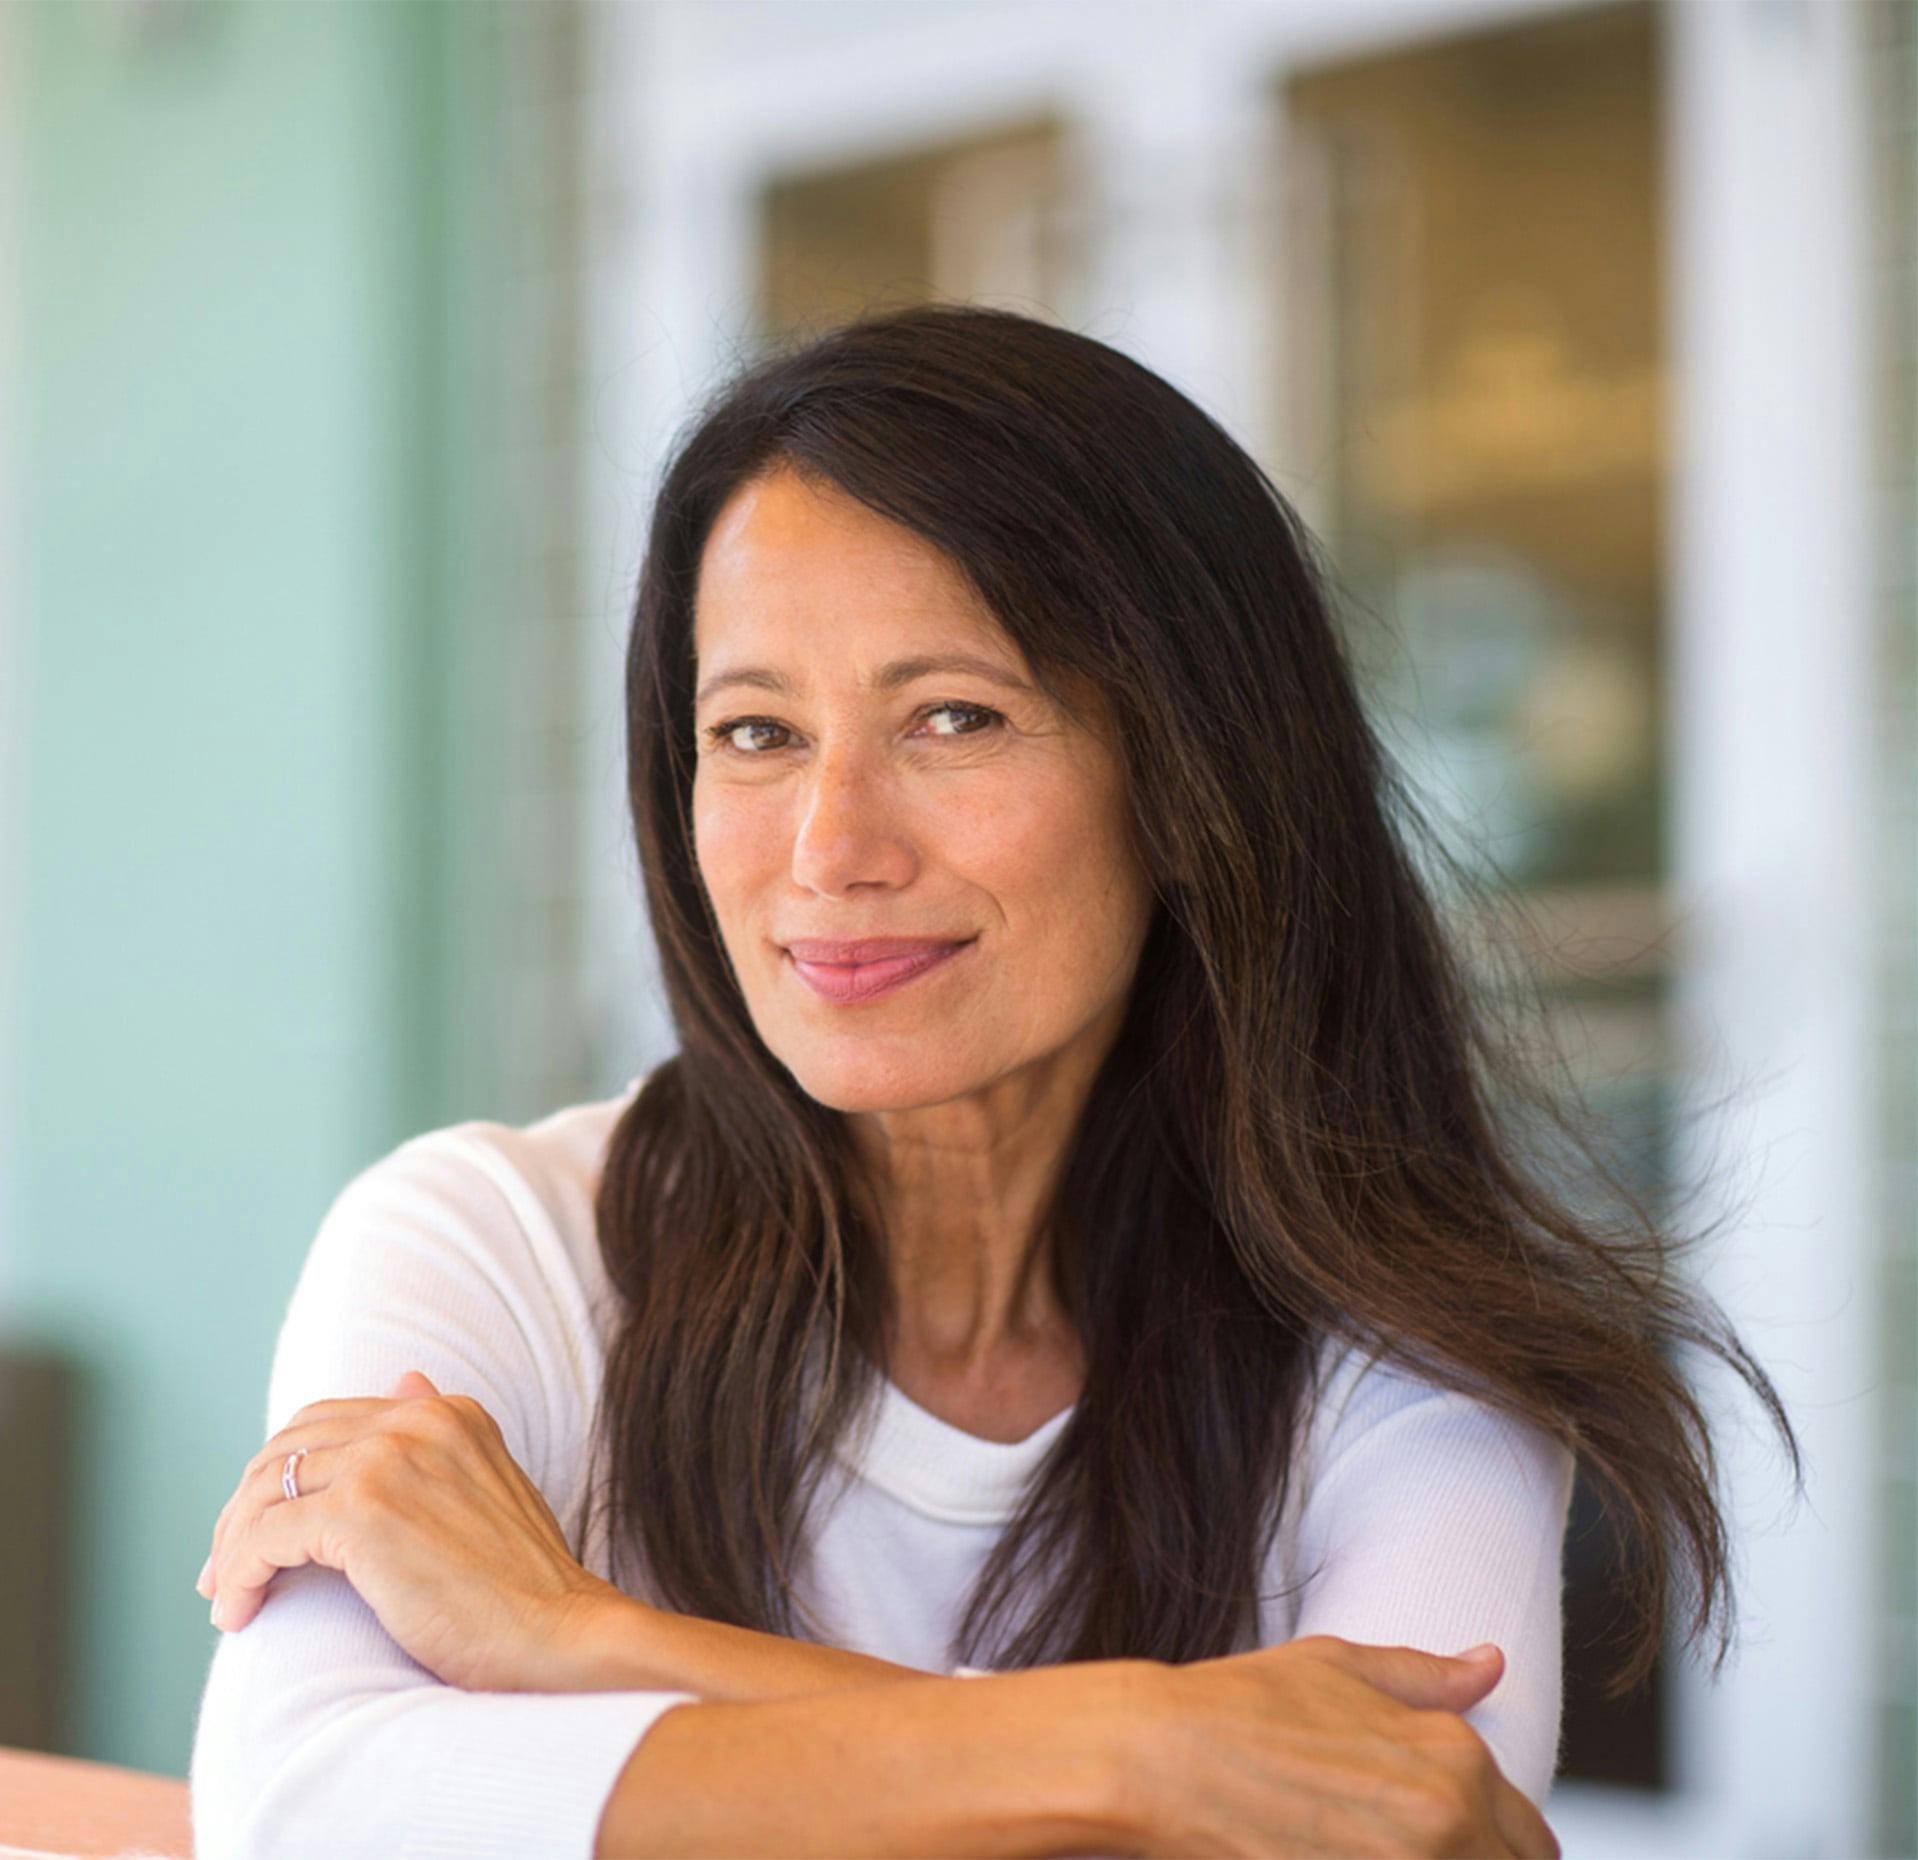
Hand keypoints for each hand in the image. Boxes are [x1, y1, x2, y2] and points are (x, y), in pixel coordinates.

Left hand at [194, 1370, 619, 1692]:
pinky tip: (239, 1613)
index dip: (283, 1476)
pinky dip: (238, 1575)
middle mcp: (416, 1420)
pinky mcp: (362, 1512)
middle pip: (288, 1447)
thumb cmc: (525, 1585)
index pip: (329, 1421)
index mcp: (448, 1412)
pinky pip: (263, 1536)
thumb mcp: (488, 1485)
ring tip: (229, 1597)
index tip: (261, 1533)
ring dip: (233, 1546)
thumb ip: (440, 1438)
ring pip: (267, 1490)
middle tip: (225, 1572)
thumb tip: (405, 1377)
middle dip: (245, 1508)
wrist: (558, 1634)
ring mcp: (389, 1458)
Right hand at [1120, 1635, 1560, 1858]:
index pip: (1531, 1839)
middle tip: (1398, 1843)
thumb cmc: (1238, 1706)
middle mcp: (1445, 1823)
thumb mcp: (1336, 1667)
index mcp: (1454, 1760)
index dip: (1501, 1848)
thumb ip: (1426, 1676)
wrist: (1157, 1760)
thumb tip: (1490, 1664)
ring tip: (1367, 1846)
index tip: (1453, 1843)